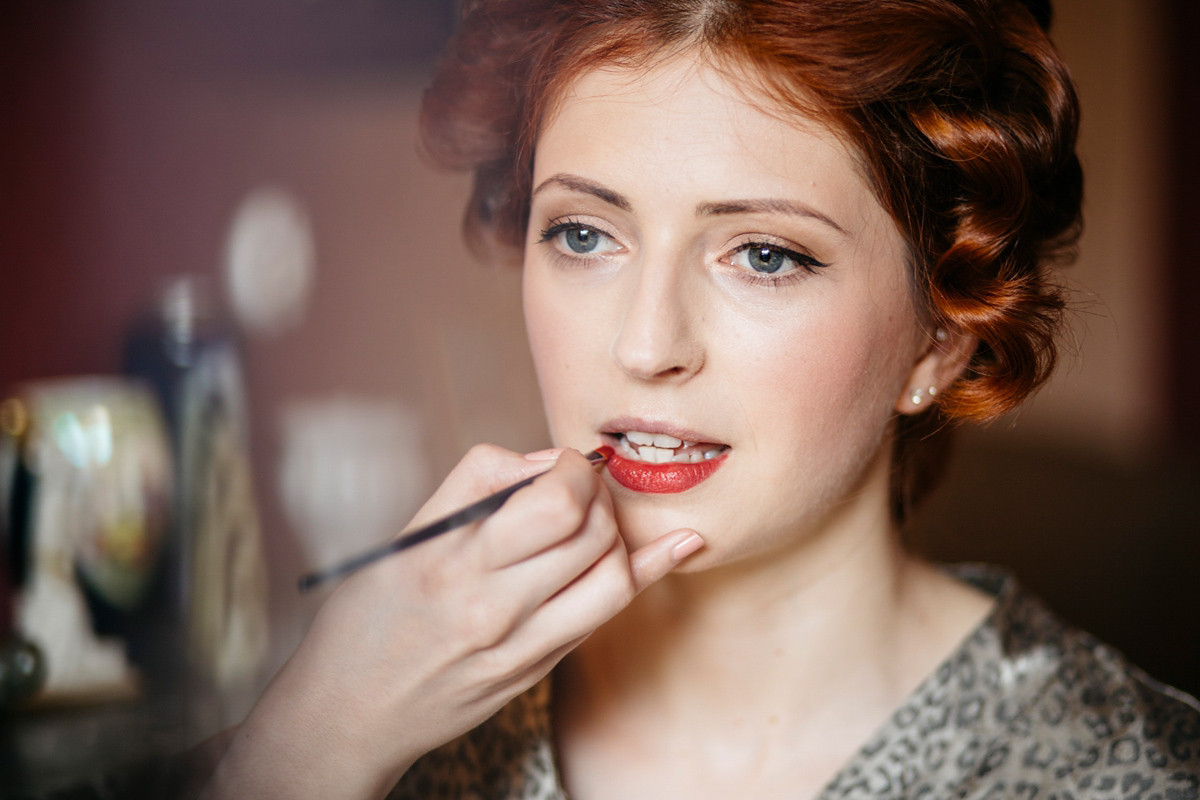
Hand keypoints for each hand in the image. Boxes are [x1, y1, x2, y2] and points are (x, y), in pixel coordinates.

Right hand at [202, 445, 702, 799]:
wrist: (348, 716)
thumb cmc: (366, 622)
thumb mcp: (402, 543)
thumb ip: (473, 494)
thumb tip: (544, 463)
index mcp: (446, 558)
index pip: (545, 493)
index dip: (567, 464)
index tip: (559, 462)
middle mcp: (486, 601)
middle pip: (584, 524)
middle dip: (595, 489)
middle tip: (579, 486)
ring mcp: (517, 643)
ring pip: (610, 568)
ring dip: (614, 528)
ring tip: (593, 518)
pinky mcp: (534, 670)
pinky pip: (606, 612)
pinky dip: (645, 571)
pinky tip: (678, 545)